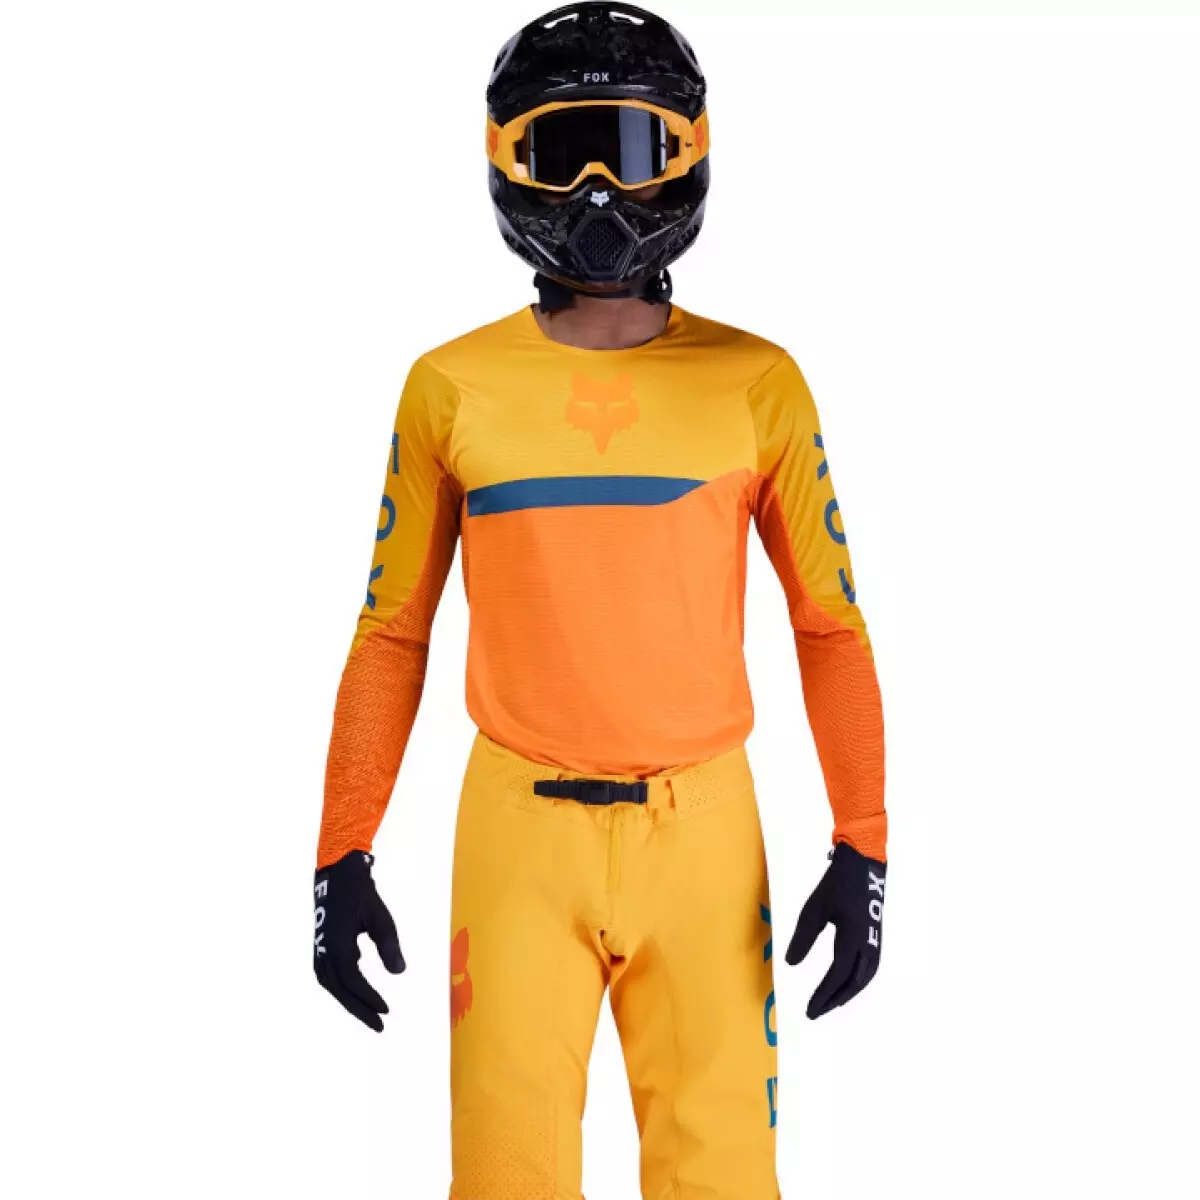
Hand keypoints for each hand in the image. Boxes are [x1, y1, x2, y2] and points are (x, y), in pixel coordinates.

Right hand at [313, 850, 404, 1030]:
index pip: (353, 982)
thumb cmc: (361, 893)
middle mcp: (324, 951)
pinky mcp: (321, 946)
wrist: (338, 873)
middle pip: (340, 990)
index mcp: (338, 945)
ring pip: (332, 985)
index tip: (386, 1011)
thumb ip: (388, 945)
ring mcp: (319, 949)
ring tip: (368, 1014)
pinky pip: (329, 976)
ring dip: (349, 1002)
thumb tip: (399, 972)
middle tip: (378, 1025)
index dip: (369, 999)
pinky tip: (356, 993)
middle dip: (359, 1009)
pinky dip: (342, 989)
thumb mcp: (380, 917)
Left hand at [785, 842, 885, 1018]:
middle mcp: (867, 944)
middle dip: (834, 999)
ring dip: (848, 993)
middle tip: (816, 1012)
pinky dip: (857, 980)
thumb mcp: (814, 909)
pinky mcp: (874, 934)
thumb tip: (791, 964)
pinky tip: (846, 981)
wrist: (863, 862)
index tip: (809, 1010)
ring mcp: (874, 939)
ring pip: (864, 977)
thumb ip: (803, 938)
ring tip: (831, 1002)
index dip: (823, 995)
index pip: (836, 975)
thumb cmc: (836, 883)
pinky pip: (869, 966)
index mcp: (852, 938)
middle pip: (853, 982)